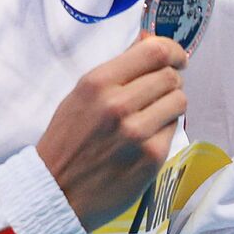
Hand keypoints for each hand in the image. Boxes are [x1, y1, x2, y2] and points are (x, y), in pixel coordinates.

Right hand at [37, 33, 187, 231]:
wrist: (54, 193)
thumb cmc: (67, 142)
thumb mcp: (81, 96)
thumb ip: (118, 69)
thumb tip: (151, 40)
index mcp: (97, 83)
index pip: (155, 51)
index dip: (173, 51)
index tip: (176, 59)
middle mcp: (118, 105)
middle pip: (171, 76)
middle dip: (171, 80)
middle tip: (159, 92)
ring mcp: (136, 132)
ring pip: (179, 101)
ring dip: (170, 106)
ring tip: (151, 117)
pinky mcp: (151, 157)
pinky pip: (174, 130)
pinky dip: (164, 132)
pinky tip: (144, 140)